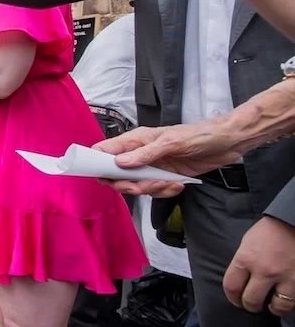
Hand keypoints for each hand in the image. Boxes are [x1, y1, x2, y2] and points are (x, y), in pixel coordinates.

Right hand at [95, 123, 239, 196]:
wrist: (229, 142)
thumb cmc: (201, 135)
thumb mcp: (172, 142)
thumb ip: (146, 153)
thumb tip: (120, 163)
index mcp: (136, 140)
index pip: (105, 150)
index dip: (97, 163)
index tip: (103, 177)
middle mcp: (140, 154)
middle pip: (117, 174)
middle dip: (128, 185)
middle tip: (142, 187)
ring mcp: (152, 166)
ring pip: (137, 185)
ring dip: (151, 190)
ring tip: (168, 184)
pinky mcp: (165, 176)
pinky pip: (155, 190)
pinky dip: (165, 191)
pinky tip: (178, 186)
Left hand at [223, 217, 294, 315]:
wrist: (293, 221)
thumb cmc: (270, 231)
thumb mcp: (248, 243)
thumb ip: (244, 262)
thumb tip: (241, 281)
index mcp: (246, 259)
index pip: (231, 287)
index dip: (233, 298)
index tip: (236, 300)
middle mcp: (265, 271)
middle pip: (252, 300)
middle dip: (251, 306)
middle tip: (253, 305)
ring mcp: (286, 277)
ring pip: (278, 306)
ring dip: (274, 309)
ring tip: (273, 305)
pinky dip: (291, 302)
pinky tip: (288, 298)